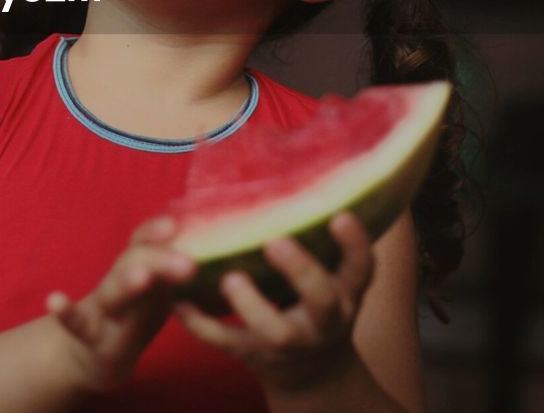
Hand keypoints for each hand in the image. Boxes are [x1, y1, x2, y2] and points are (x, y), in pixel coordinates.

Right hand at [45, 216, 197, 391]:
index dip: (159, 229)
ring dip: (126, 281)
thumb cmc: (135, 315)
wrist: (95, 354)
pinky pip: (76, 323)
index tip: (177, 223)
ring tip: (141, 276)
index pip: (148, 239)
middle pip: (136, 260)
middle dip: (160, 259)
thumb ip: (181, 268)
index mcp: (140, 266)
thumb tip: (228, 253)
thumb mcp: (159, 289)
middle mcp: (120, 279)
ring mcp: (103, 306)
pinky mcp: (90, 335)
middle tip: (189, 265)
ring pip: (113, 290)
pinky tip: (54, 300)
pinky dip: (64, 312)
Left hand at [174, 212, 375, 392]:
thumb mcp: (331, 275)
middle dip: (299, 270)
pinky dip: (203, 325)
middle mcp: (326, 318)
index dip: (355, 242)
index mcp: (346, 290)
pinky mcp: (258, 356)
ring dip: (251, 305)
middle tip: (274, 241)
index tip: (339, 213)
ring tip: (229, 278)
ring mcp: (293, 342)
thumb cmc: (315, 300)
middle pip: (321, 298)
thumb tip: (291, 172)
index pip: (362, 267)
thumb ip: (316, 238)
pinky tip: (181, 302)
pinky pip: (230, 344)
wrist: (311, 370)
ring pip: (276, 331)